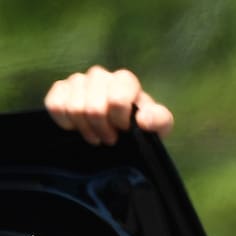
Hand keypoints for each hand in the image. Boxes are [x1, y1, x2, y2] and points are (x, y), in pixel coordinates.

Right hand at [44, 65, 174, 144]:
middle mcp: (100, 75)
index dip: (119, 119)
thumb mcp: (159, 126)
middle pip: (94, 107)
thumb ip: (159, 119)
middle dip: (103, 129)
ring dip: (86, 129)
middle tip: (110, 139)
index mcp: (124, 80)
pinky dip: (65, 122)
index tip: (124, 130)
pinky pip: (54, 104)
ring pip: (74, 107)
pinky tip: (76, 127)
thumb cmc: (141, 125)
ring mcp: (78, 81)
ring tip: (97, 136)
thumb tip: (144, 119)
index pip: (117, 98)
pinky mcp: (60, 89)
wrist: (121, 129)